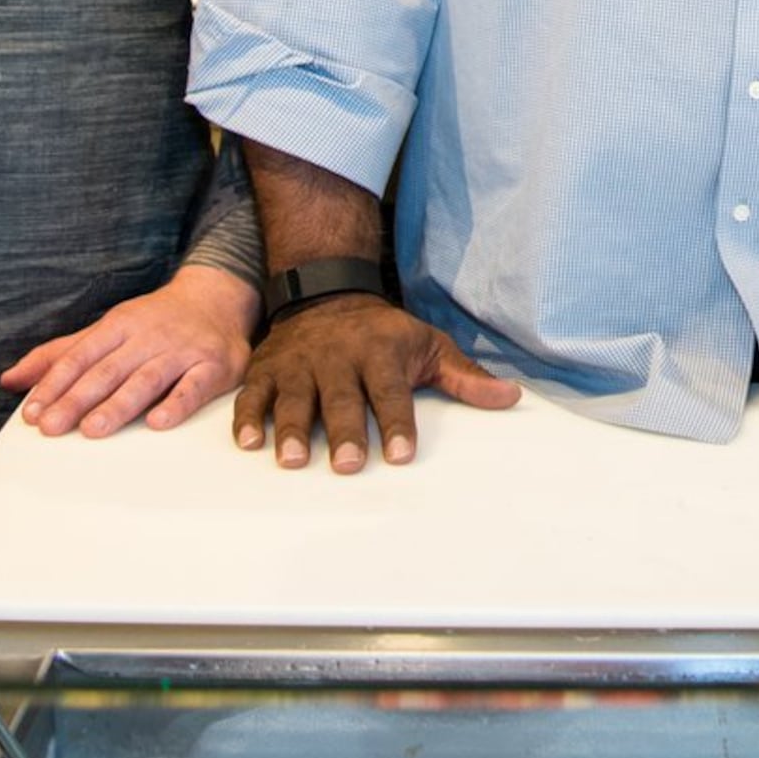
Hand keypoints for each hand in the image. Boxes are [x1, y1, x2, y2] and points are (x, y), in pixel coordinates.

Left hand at [3, 266, 257, 438]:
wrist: (217, 297)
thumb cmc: (155, 321)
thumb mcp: (107, 329)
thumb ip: (61, 354)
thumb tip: (11, 379)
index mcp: (118, 326)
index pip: (80, 357)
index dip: (55, 385)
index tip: (33, 413)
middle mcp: (147, 337)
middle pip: (108, 371)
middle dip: (77, 399)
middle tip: (52, 427)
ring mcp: (181, 351)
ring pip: (146, 379)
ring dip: (119, 404)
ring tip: (93, 429)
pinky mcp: (212, 366)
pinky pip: (194, 387)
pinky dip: (176, 404)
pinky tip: (158, 422)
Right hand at [231, 294, 518, 472]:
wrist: (326, 293)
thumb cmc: (384, 334)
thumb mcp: (428, 345)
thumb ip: (465, 376)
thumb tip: (510, 397)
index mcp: (380, 353)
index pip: (390, 392)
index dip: (396, 424)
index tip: (400, 455)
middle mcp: (338, 358)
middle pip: (341, 399)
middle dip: (344, 432)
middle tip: (347, 465)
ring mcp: (299, 364)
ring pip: (295, 398)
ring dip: (292, 430)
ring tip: (292, 461)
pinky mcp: (268, 369)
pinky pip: (253, 395)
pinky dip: (248, 418)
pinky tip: (248, 443)